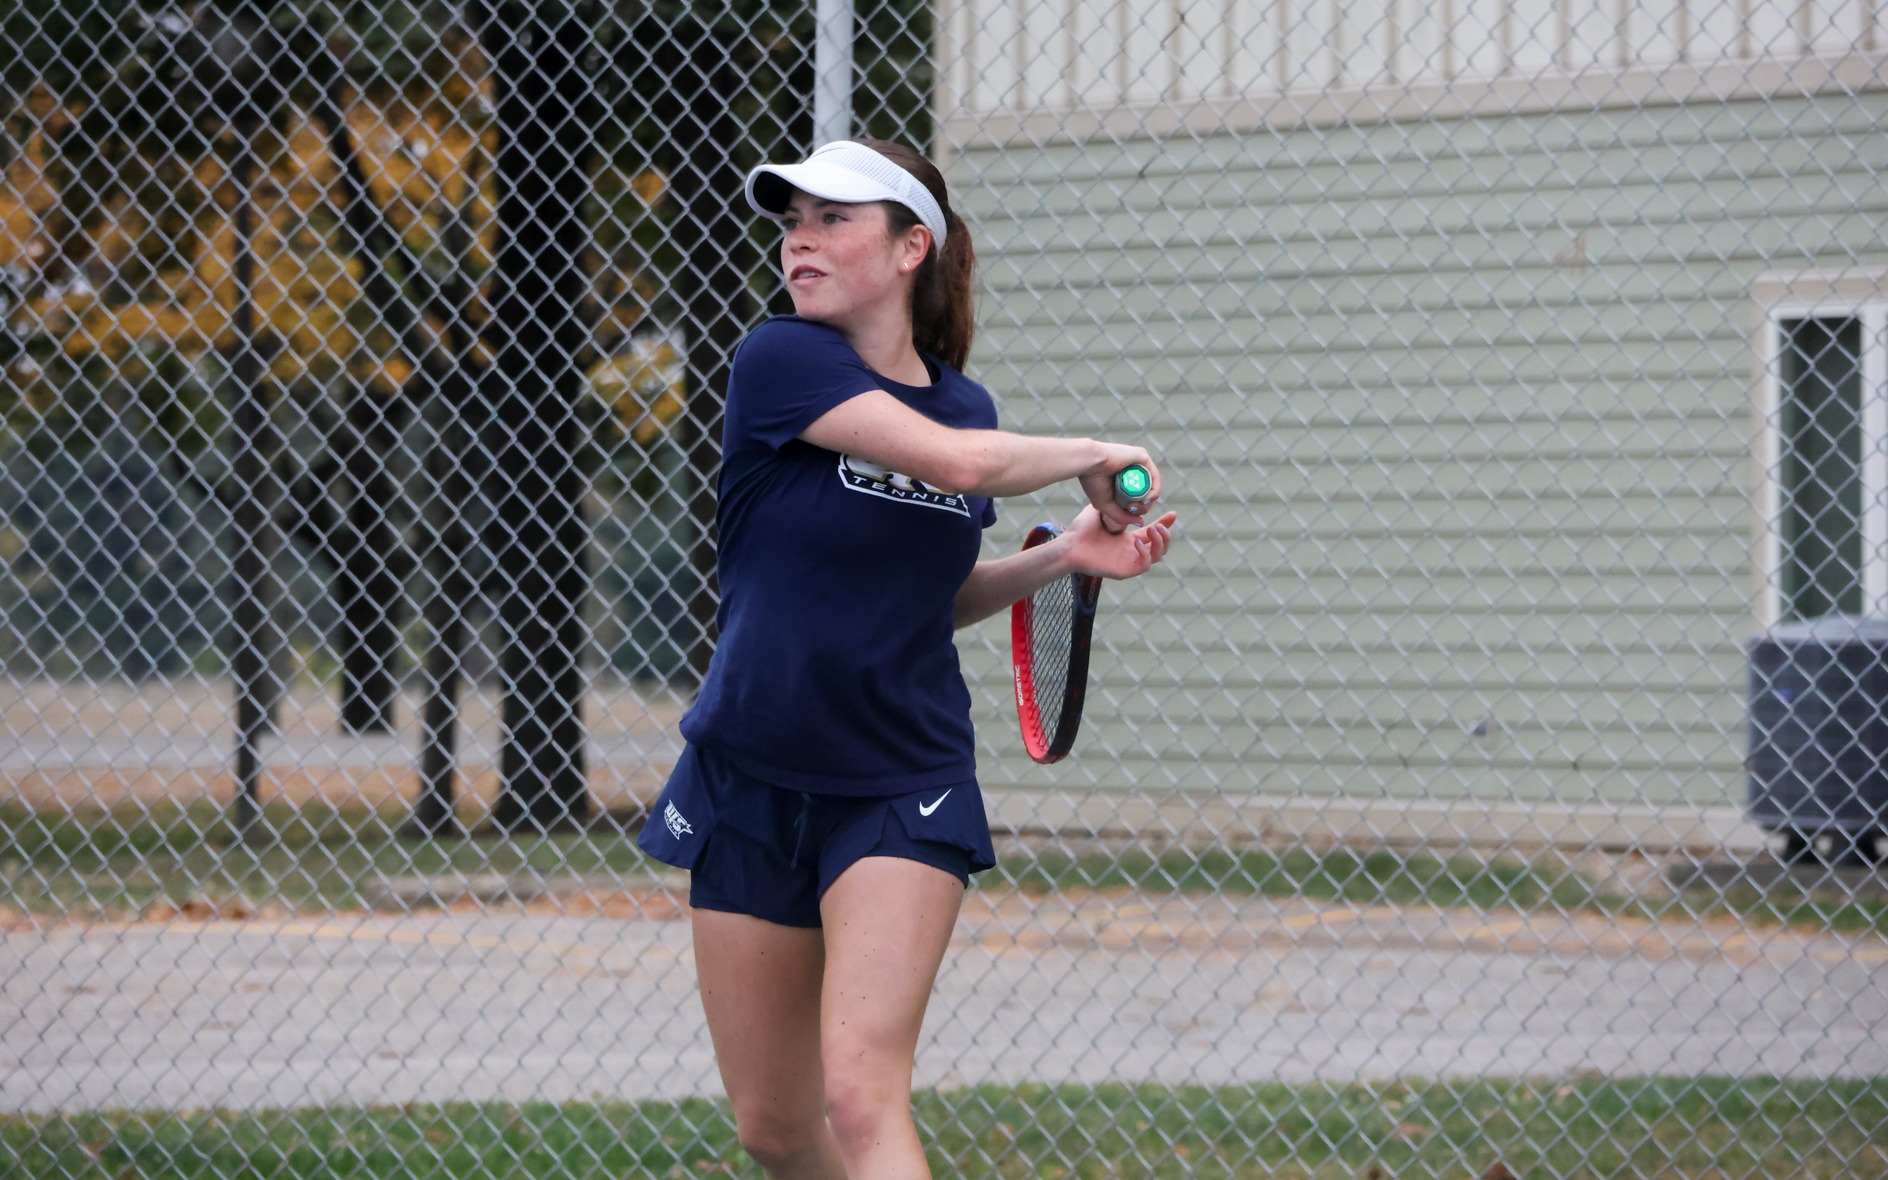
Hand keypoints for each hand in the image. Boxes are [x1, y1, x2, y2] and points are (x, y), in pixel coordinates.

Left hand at [1061, 505, 1176, 579]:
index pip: (1153, 532)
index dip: (1165, 524)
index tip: (1173, 514)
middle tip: (1160, 524)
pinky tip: (1138, 542)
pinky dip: (1146, 554)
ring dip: (1160, 543)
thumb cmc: (1081, 531)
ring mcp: (1129, 562)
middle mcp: (1132, 551)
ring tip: (1154, 530)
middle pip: (1160, 546)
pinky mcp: (1125, 571)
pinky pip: (1145, 565)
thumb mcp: (1101, 512)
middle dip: (1165, 534)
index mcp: (1128, 539)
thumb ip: (1114, 504)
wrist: (1069, 545)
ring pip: (1157, 556)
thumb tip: (1124, 491)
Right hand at [1078, 447, 1158, 533]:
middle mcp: (1133, 469)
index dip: (1138, 508)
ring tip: (1136, 506)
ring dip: (1148, 501)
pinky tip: (1145, 499)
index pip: (1139, 497)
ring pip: (1152, 486)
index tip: (1128, 511)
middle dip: (1144, 507)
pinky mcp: (1142, 456)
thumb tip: (1141, 522)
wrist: (1088, 463)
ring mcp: (1138, 463)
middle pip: (1147, 493)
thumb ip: (1122, 516)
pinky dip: (1154, 491)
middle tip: (1132, 510)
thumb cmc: (1093, 482)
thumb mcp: (1107, 505)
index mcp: (1124, 478)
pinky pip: (1155, 477)